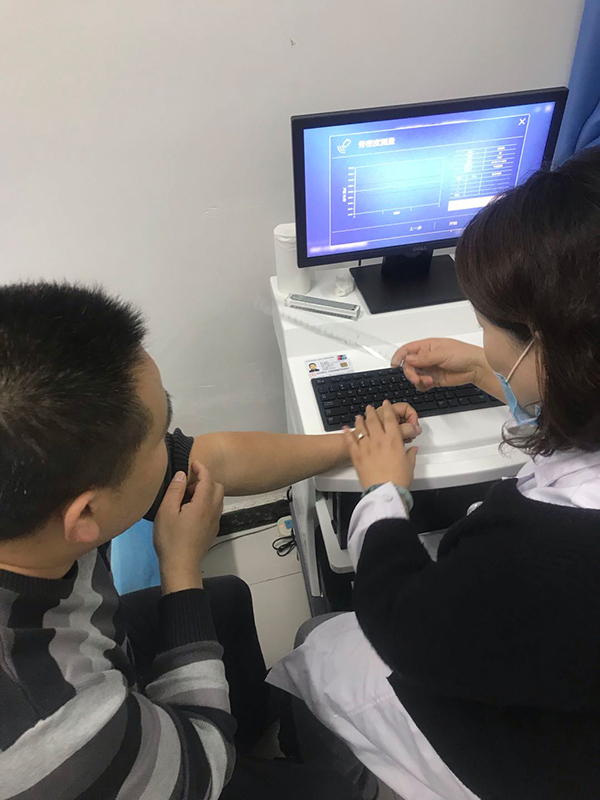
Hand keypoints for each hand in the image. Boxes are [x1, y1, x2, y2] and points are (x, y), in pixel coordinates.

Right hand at [154, 461, 223, 593]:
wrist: (181, 565)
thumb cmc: (170, 538)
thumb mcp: (166, 512)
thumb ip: (175, 490)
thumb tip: (182, 474)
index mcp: (203, 504)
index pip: (208, 479)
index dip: (201, 468)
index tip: (193, 463)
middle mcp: (213, 511)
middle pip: (218, 487)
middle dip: (206, 480)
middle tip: (187, 485)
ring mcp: (215, 522)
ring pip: (218, 499)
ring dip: (207, 492)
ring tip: (188, 498)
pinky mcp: (213, 531)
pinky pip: (215, 510)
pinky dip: (208, 503)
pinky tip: (192, 511)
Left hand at [344, 401, 417, 489]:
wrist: (384, 492)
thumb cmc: (398, 479)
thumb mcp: (409, 465)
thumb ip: (411, 454)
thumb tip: (413, 450)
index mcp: (394, 440)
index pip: (390, 419)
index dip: (388, 409)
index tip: (386, 404)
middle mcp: (379, 440)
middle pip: (374, 420)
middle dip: (372, 412)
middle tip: (370, 408)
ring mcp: (366, 446)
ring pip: (361, 428)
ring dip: (360, 420)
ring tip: (359, 416)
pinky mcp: (357, 455)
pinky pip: (350, 441)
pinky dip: (347, 434)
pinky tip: (345, 429)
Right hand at [391, 338, 487, 391]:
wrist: (476, 368)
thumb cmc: (463, 354)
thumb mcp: (442, 353)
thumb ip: (424, 357)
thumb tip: (408, 359)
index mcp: (427, 346)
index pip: (407, 350)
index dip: (399, 356)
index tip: (394, 364)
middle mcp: (426, 357)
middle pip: (408, 365)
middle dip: (410, 373)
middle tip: (417, 378)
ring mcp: (429, 368)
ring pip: (414, 375)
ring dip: (417, 380)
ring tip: (428, 381)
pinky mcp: (434, 379)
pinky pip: (421, 384)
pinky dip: (422, 386)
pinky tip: (430, 384)